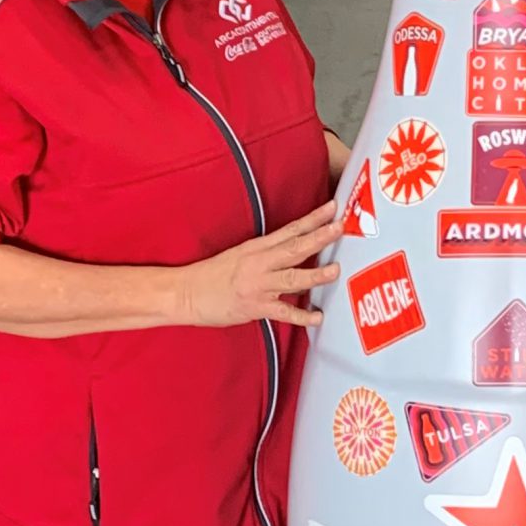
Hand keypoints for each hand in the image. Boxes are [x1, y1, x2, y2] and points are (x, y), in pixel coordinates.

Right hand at [179, 201, 341, 329]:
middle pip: (295, 247)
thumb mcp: (239, 255)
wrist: (185, 292)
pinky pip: (283, 313)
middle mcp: (259, 263)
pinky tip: (317, 317)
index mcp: (256, 248)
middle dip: (319, 236)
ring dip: (315, 274)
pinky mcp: (254, 306)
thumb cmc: (210, 275)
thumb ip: (266, 254)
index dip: (313, 219)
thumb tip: (292, 251)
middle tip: (340, 226)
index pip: (290, 230)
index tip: (332, 208)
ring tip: (335, 270)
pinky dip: (302, 316)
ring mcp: (258, 285)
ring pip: (292, 277)